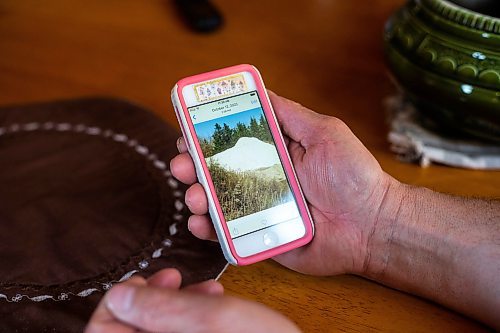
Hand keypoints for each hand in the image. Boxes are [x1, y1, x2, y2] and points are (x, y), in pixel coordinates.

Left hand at [85, 268, 299, 332]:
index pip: (102, 332)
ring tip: (204, 287)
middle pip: (126, 331)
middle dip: (151, 298)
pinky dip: (190, 317)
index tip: (146, 279)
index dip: (118, 301)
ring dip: (174, 305)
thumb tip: (119, 294)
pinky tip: (212, 301)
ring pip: (155, 331)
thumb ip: (162, 308)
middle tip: (174, 276)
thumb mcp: (215, 319)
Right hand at [171, 91, 400, 275]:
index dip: (207, 137)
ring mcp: (259, 209)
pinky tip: (201, 223)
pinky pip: (229, 235)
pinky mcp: (261, 236)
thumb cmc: (353, 176)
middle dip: (192, 165)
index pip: (232, 141)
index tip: (187, 132)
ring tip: (193, 195)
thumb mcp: (325, 132)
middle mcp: (262, 179)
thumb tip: (261, 91)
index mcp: (274, 153)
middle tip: (181, 164)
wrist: (372, 225)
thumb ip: (290, 114)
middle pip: (217, 171)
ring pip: (217, 202)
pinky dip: (209, 230)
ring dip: (196, 196)